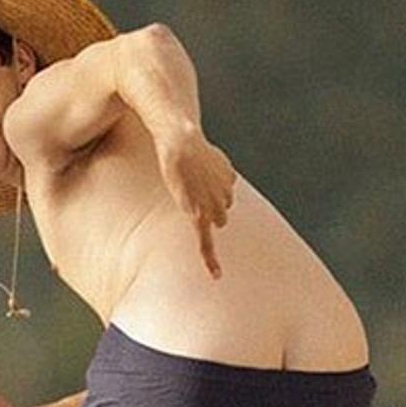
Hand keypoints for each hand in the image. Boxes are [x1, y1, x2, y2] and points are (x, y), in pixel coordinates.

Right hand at [158, 132, 235, 277]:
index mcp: (228, 176)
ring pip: (217, 222)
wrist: (181, 140)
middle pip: (222, 211)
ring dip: (203, 216)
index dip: (207, 190)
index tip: (198, 188)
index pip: (223, 191)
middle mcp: (227, 192)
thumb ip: (196, 148)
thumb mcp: (192, 139)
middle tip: (188, 190)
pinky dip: (210, 259)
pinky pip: (207, 242)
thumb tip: (177, 131)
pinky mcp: (200, 215)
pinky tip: (216, 275)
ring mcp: (216, 205)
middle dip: (209, 206)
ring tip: (187, 199)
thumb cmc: (179, 135)